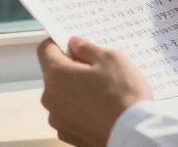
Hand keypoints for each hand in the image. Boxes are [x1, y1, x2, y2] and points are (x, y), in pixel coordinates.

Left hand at [37, 37, 152, 146]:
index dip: (59, 43)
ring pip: (62, 96)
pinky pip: (70, 115)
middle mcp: (50, 98)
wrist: (133, 134)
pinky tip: (100, 110)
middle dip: (71, 69)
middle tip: (97, 70)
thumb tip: (75, 45)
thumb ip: (87, 48)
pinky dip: (81, 110)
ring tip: (102, 93)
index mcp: (56, 75)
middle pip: (54, 74)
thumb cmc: (123, 95)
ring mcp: (58, 119)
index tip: (75, 45)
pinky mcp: (68, 135)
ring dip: (75, 91)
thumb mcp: (110, 58)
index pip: (45, 49)